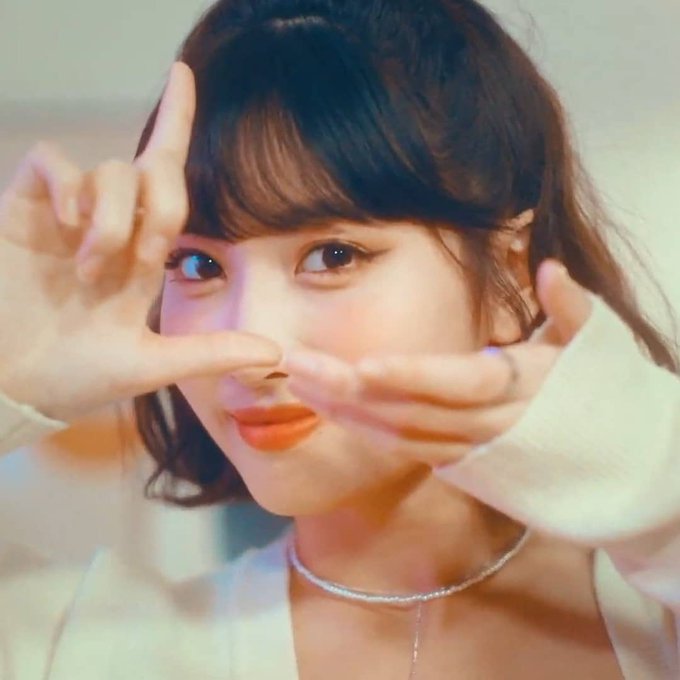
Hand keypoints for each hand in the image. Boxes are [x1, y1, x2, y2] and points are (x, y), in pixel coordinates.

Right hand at [0, 62, 280, 422]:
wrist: (15, 387)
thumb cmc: (79, 377)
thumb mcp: (153, 365)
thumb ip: (213, 354)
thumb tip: (277, 354)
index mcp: (142, 254)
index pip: (169, 179)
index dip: (176, 121)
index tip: (183, 72)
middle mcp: (112, 226)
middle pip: (151, 167)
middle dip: (160, 204)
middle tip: (143, 256)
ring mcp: (68, 216)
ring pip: (108, 171)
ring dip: (112, 220)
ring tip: (91, 268)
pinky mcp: (25, 211)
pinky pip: (52, 164)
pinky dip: (68, 190)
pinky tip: (68, 232)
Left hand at [283, 260, 592, 466]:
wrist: (601, 455)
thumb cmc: (589, 389)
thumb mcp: (590, 343)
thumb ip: (571, 307)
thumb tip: (550, 268)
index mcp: (520, 388)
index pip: (462, 382)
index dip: (414, 376)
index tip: (363, 363)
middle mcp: (488, 424)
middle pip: (412, 412)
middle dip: (351, 390)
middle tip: (296, 362)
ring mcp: (468, 449)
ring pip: (398, 437)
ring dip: (344, 412)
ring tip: (297, 382)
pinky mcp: (455, 461)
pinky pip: (402, 449)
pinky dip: (362, 430)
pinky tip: (325, 408)